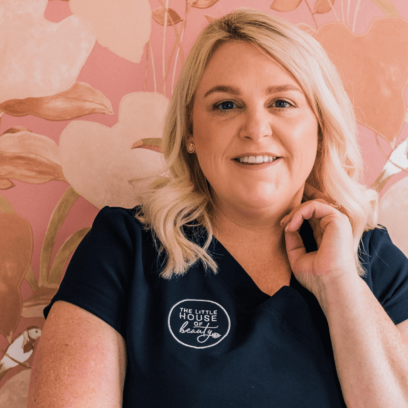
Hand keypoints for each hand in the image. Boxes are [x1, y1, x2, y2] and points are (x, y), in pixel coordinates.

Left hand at [280, 183, 356, 299]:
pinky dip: (300, 213)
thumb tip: (287, 227)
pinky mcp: (338, 219)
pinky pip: (314, 206)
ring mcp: (337, 222)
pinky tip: (292, 226)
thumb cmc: (317, 277)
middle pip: (312, 207)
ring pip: (312, 205)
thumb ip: (293, 241)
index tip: (283, 226)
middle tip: (282, 223)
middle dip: (293, 212)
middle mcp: (333, 226)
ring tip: (286, 225)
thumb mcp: (298, 256)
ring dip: (295, 212)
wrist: (330, 285)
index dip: (295, 216)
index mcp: (326, 234)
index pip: (312, 216)